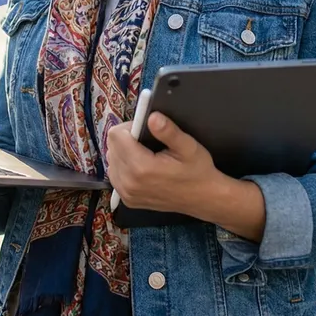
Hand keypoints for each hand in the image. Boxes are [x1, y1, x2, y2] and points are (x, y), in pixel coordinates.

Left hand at [106, 111, 221, 216]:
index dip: (130, 127)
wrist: (204, 199)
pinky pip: (114, 174)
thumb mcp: (188, 146)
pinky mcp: (128, 199)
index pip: (116, 135)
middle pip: (111, 146)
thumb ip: (168, 131)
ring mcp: (127, 193)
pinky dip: (123, 165)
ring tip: (144, 152)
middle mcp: (129, 182)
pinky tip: (139, 164)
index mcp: (141, 167)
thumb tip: (152, 117)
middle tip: (146, 141)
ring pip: (111, 159)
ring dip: (123, 151)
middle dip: (126, 138)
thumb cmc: (197, 171)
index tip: (145, 130)